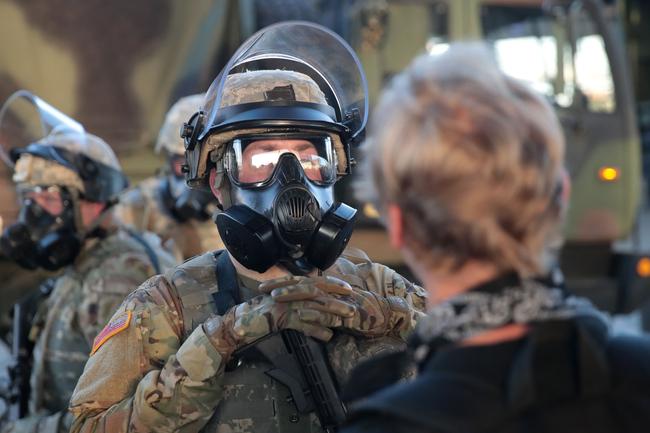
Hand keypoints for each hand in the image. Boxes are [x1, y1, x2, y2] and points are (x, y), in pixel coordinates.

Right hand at [204, 276, 355, 359]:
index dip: (332, 283)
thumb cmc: (260, 318)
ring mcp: (283, 303)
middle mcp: (287, 292)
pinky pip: (300, 322)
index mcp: (289, 288)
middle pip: (317, 291)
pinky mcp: (278, 317)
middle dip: (337, 296)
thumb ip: (301, 313)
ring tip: (347, 317)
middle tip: (354, 301)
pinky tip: (327, 335)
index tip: (348, 288)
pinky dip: (315, 329)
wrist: (237, 324)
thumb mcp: (283, 312)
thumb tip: (323, 322)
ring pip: (312, 305)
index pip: (314, 282)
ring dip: (332, 312)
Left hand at [265, 276, 414, 338]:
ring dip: (294, 295)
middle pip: (304, 283)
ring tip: (276, 297)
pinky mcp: (350, 315)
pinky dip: (317, 314)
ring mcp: (341, 301)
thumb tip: (305, 304)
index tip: (266, 284)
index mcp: (331, 287)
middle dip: (282, 285)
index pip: (304, 280)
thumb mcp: (340, 304)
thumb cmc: (364, 312)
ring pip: (314, 295)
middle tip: (262, 288)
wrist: (390, 316)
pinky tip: (302, 314)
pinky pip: (331, 314)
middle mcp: (334, 290)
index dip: (284, 281)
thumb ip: (324, 302)